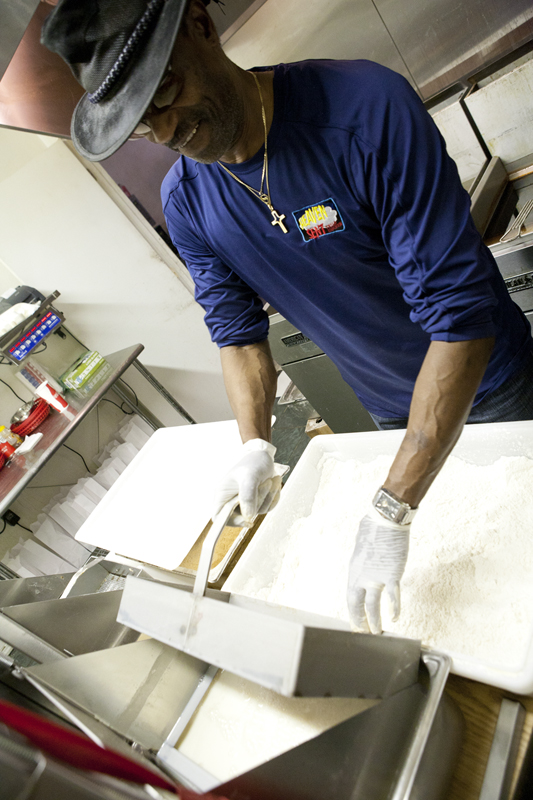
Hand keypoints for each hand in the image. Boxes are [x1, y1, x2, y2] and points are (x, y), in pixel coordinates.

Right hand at [212, 439, 281, 524]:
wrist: (264, 455)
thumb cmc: (254, 462)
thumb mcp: (250, 476)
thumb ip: (248, 495)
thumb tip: (248, 516)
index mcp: (222, 494)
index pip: (219, 517)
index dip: (232, 522)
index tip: (248, 518)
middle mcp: (231, 499)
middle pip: (243, 516)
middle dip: (258, 503)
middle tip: (265, 485)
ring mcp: (244, 502)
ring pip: (257, 512)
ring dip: (268, 497)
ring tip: (270, 481)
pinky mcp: (255, 502)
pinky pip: (265, 508)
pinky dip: (272, 498)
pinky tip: (272, 484)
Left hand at [347, 509, 409, 634]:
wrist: (386, 520)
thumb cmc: (374, 528)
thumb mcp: (361, 546)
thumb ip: (363, 560)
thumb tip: (365, 563)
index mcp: (354, 569)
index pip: (351, 596)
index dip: (353, 612)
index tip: (356, 622)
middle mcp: (361, 576)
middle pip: (357, 604)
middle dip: (359, 621)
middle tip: (362, 633)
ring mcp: (376, 576)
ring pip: (373, 605)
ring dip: (374, 620)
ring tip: (377, 633)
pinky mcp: (391, 574)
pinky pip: (392, 595)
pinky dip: (393, 608)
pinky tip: (394, 618)